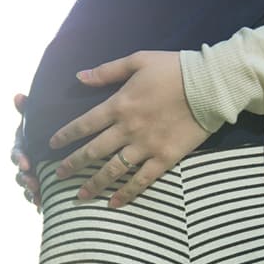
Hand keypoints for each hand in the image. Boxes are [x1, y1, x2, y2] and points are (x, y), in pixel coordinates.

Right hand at [11, 93, 41, 212]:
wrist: (67, 141)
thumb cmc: (51, 126)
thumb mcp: (42, 117)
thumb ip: (29, 109)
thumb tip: (17, 96)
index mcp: (24, 145)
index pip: (17, 152)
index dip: (19, 159)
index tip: (26, 164)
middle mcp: (27, 161)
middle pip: (20, 173)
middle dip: (25, 180)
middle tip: (33, 184)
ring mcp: (34, 175)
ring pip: (28, 187)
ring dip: (31, 193)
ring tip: (38, 197)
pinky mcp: (45, 187)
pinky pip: (39, 197)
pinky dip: (40, 202)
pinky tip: (45, 206)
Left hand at [49, 51, 209, 206]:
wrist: (211, 85)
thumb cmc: (174, 69)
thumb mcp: (138, 60)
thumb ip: (107, 71)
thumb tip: (79, 76)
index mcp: (118, 105)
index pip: (84, 124)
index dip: (66, 135)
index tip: (52, 145)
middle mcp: (127, 129)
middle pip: (93, 151)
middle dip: (72, 164)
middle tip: (57, 175)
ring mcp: (146, 146)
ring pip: (113, 170)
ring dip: (94, 184)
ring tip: (79, 196)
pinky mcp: (165, 158)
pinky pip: (142, 180)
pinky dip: (127, 193)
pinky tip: (114, 203)